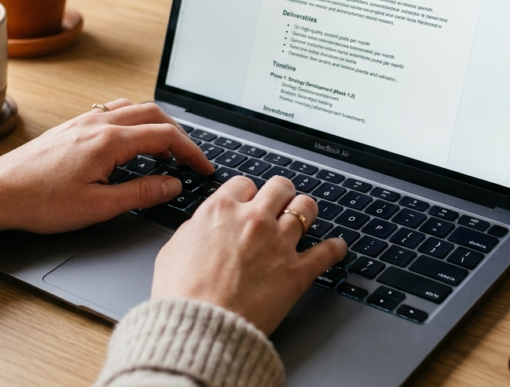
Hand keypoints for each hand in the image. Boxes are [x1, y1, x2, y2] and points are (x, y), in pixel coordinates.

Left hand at [0, 99, 212, 236]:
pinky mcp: (71, 127)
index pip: (165, 136)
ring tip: (166, 148)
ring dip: (155, 123)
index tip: (203, 168)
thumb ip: (140, 193)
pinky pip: (112, 111)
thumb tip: (172, 184)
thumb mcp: (98, 207)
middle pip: (153, 114)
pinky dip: (133, 120)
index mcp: (109, 141)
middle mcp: (98, 123)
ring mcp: (83, 121)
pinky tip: (130, 140)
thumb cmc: (40, 203)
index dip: (190, 151)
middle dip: (178, 135)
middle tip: (189, 159)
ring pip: (133, 108)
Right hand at [151, 176, 346, 334]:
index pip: (244, 183)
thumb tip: (203, 227)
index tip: (249, 200)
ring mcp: (279, 244)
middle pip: (280, 187)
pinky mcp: (297, 272)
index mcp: (221, 211)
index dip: (247, 193)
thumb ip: (194, 230)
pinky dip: (335, 248)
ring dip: (307, 211)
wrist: (200, 326)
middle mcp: (253, 220)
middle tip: (282, 201)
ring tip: (308, 216)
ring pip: (307, 208)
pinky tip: (336, 248)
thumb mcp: (174, 250)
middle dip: (282, 193)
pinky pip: (327, 251)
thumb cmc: (181, 294)